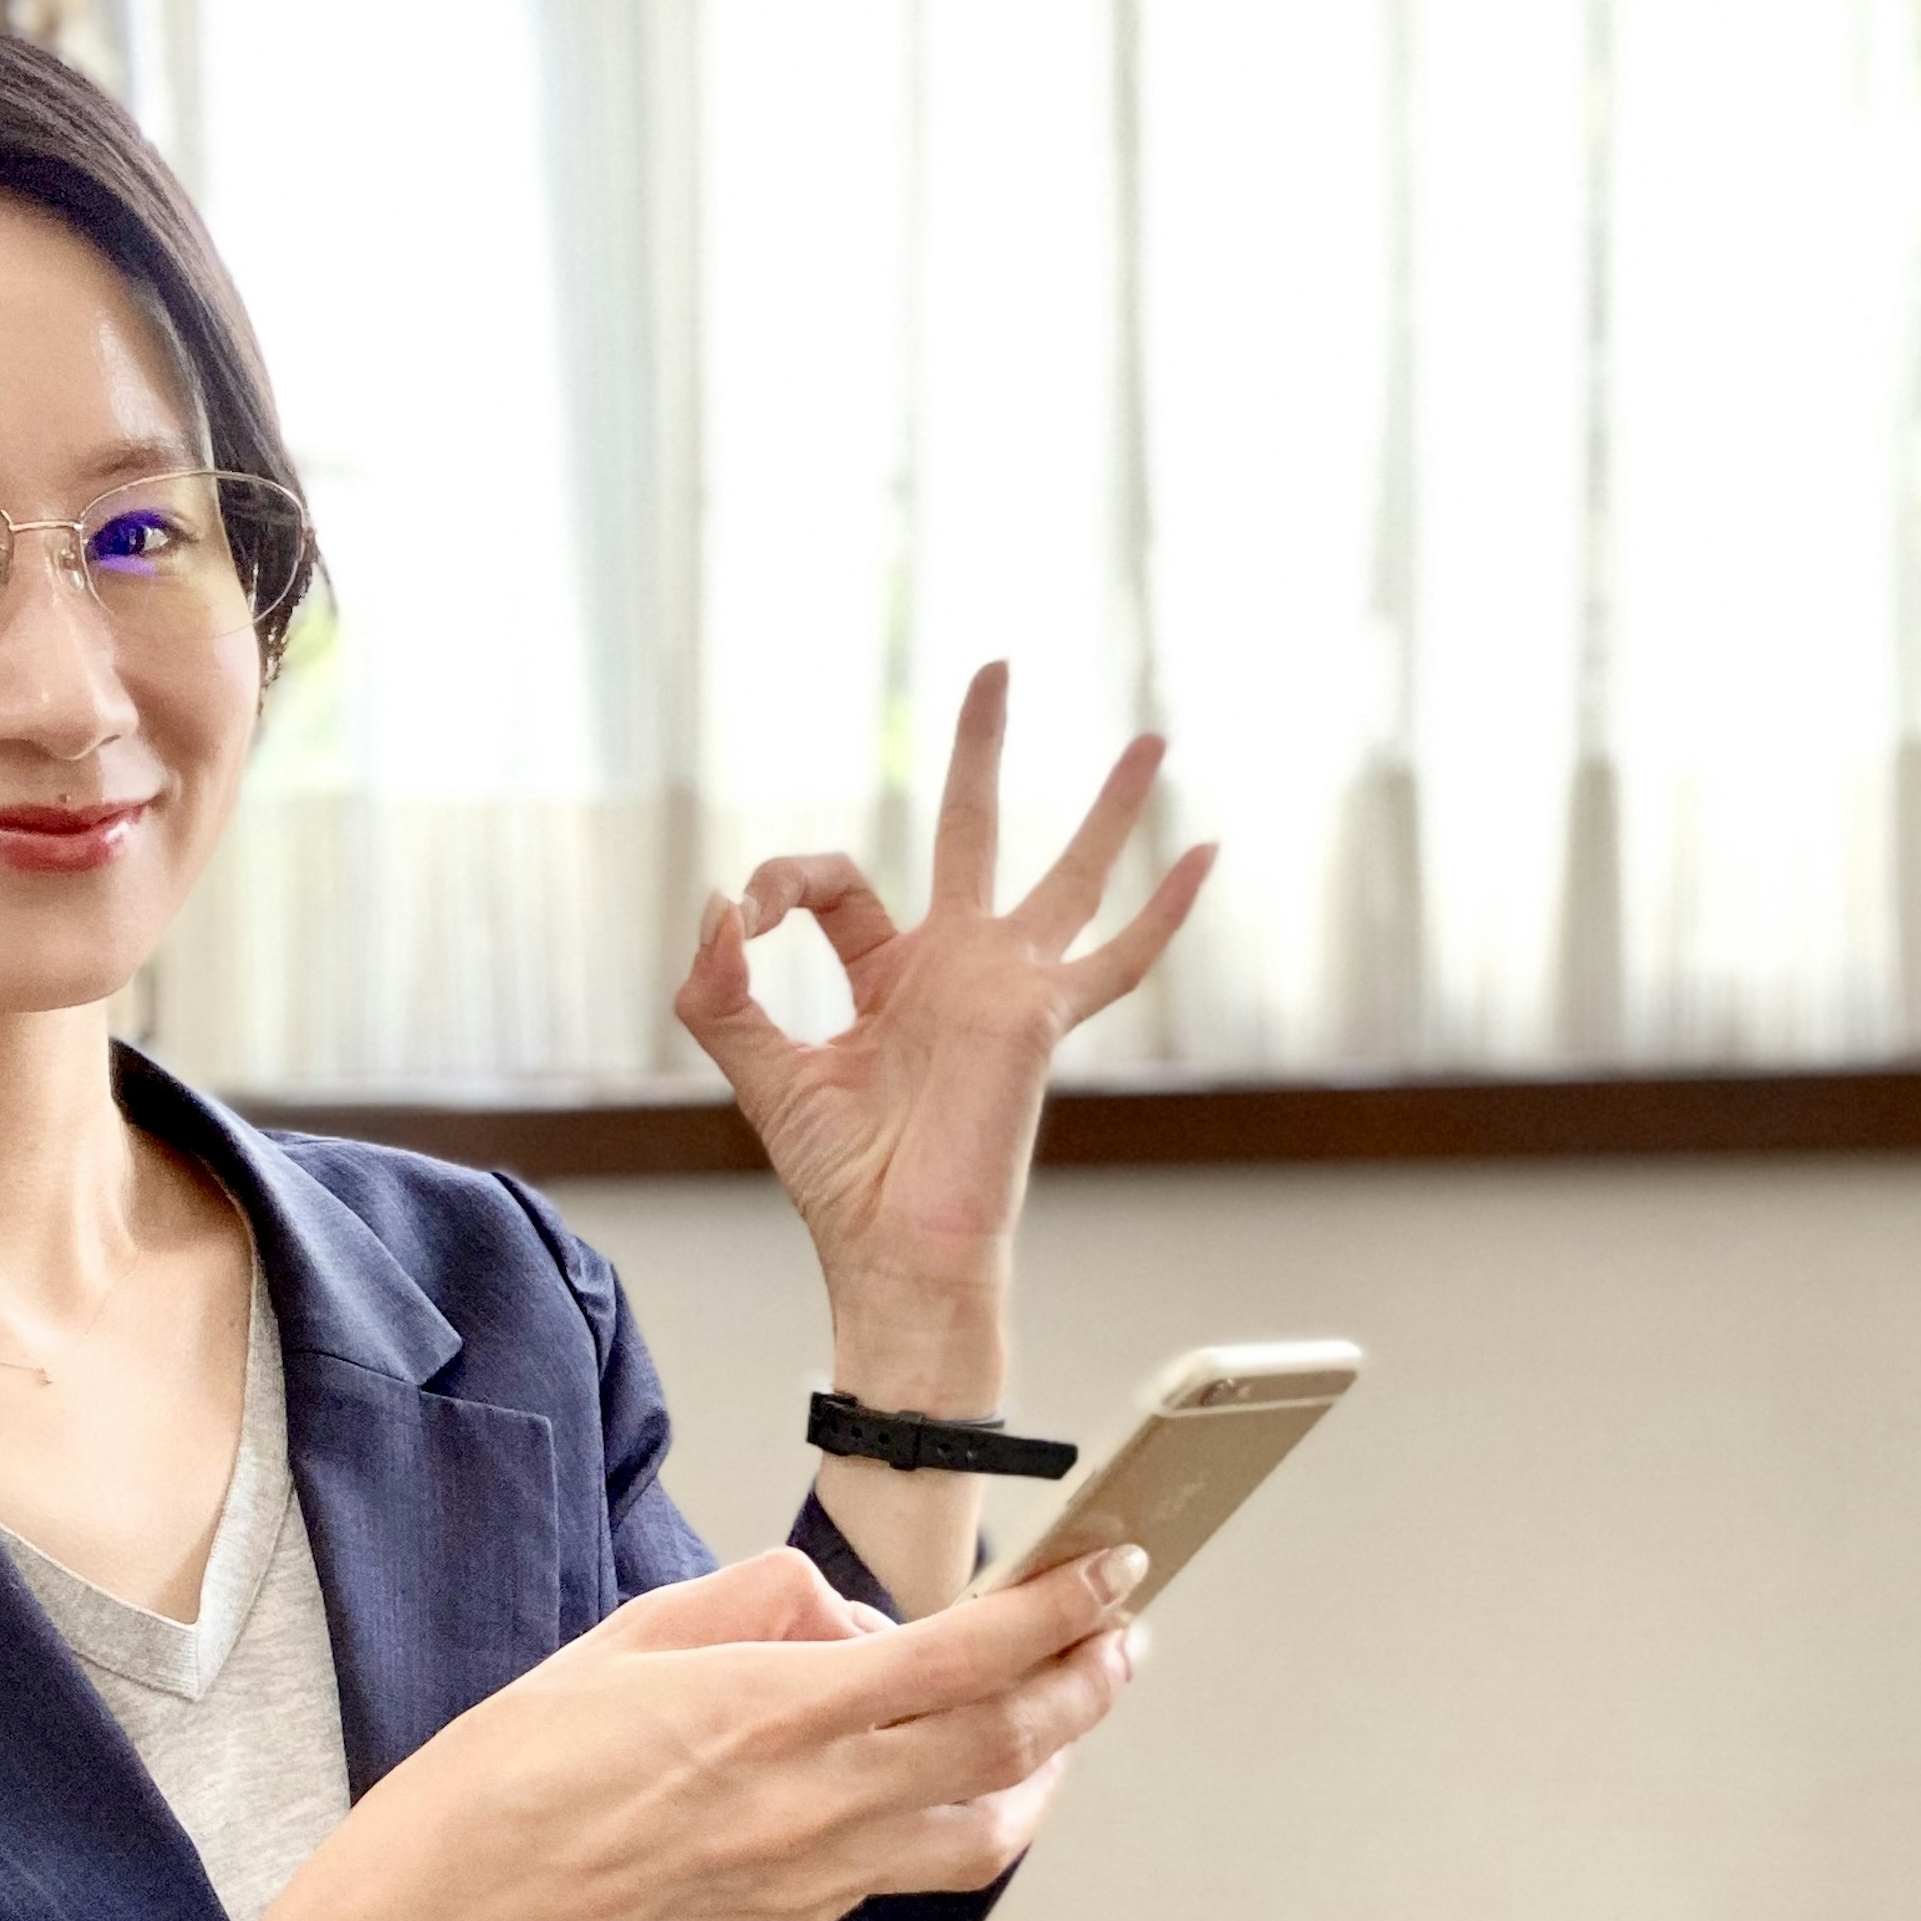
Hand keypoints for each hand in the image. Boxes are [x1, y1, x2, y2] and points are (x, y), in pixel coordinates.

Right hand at [229, 1543, 1147, 1920]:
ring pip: (986, 1834)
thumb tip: (861, 1619)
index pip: (961, 1655)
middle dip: (1089, 1682)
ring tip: (1062, 1715)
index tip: (1114, 1566)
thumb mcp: (644, 1625)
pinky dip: (953, 1816)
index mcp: (770, 1710)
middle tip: (1125, 1635)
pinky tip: (945, 1776)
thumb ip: (770, 1602)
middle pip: (1007, 1747)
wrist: (460, 1897)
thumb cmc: (532, 1750)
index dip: (1056, 1610)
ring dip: (1047, 1769)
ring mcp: (810, 1882)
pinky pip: (908, 1869)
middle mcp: (808, 1805)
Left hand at [673, 662, 1215, 1379]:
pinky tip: (1204, 854)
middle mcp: (957, 969)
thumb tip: (715, 903)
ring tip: (1151, 738)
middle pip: (972, 831)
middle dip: (981, 750)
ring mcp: (1007, 989)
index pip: (839, 883)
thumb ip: (721, 991)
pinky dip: (1165, 912)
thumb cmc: (841, 1182)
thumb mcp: (759, 1072)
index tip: (746, 916)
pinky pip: (1119, 958)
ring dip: (1108, 806)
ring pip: (1067, 873)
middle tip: (996, 668)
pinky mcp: (1039, 1018)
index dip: (782, 882)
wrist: (894, 1251)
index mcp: (891, 977)